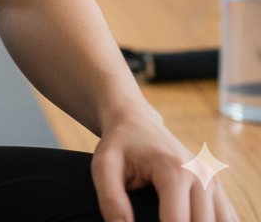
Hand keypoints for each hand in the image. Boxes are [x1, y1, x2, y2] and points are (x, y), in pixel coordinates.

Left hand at [91, 108, 238, 221]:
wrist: (136, 120)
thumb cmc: (119, 143)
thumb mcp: (103, 165)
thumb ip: (111, 199)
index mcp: (175, 170)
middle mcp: (202, 176)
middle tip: (151, 221)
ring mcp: (214, 183)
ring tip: (164, 219)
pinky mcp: (218, 189)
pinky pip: (228, 219)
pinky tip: (189, 221)